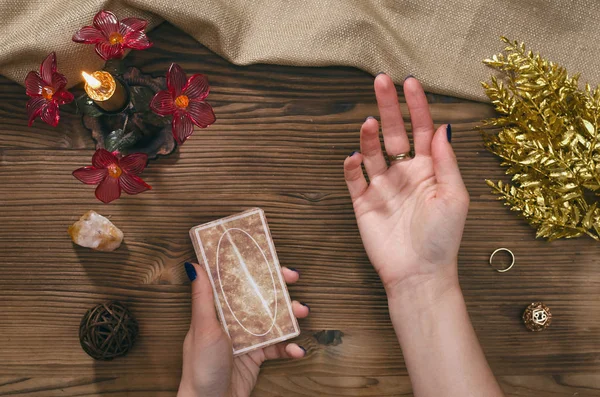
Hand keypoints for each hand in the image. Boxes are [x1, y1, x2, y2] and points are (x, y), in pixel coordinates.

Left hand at [178, 263, 308, 396]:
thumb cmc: (200, 366)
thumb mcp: (202, 327)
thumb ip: (202, 297)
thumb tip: (194, 265)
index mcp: (218, 309)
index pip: (237, 280)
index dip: (254, 268)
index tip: (270, 259)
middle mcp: (233, 320)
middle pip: (259, 296)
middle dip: (278, 286)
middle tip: (293, 278)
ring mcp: (247, 338)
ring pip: (273, 318)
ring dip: (290, 314)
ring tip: (302, 312)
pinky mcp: (257, 356)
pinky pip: (277, 347)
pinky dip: (289, 348)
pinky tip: (296, 350)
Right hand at [343, 74, 468, 296]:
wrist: (418, 274)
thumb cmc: (442, 238)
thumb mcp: (454, 196)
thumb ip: (446, 161)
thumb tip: (443, 126)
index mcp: (429, 170)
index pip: (422, 129)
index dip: (417, 106)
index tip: (410, 83)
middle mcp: (405, 174)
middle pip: (394, 133)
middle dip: (388, 107)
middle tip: (380, 81)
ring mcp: (383, 187)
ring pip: (372, 153)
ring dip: (370, 136)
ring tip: (370, 123)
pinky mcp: (364, 203)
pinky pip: (354, 179)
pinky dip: (352, 166)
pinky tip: (354, 157)